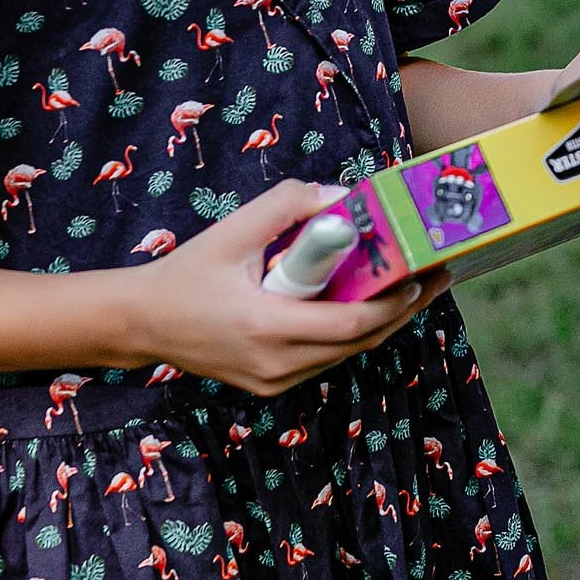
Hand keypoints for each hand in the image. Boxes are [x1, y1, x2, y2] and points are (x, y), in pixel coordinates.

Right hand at [135, 179, 444, 395]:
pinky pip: (325, 358)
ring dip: (381, 323)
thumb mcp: (234, 229)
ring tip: (413, 287)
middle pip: (359, 342)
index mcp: (267, 327)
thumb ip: (288, 205)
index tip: (422, 275)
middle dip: (403, 310)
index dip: (394, 303)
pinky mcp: (271, 383)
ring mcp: (274, 381)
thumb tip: (342, 196)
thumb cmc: (187, 274)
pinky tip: (370, 304)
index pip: (350, 324)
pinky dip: (351, 333)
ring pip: (345, 354)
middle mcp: (275, 364)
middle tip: (436, 276)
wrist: (143, 322)